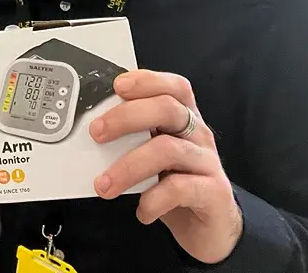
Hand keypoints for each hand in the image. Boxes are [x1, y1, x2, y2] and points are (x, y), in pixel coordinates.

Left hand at [89, 69, 243, 264]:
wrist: (209, 227)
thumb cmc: (175, 183)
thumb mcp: (152, 154)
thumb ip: (132, 138)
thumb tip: (93, 129)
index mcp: (184, 119)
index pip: (173, 87)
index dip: (147, 81)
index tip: (117, 86)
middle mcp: (198, 135)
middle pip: (168, 109)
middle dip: (126, 117)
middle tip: (96, 134)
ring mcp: (208, 162)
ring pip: (168, 149)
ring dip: (129, 166)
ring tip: (105, 185)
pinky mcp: (213, 192)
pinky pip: (180, 188)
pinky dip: (154, 199)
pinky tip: (142, 210)